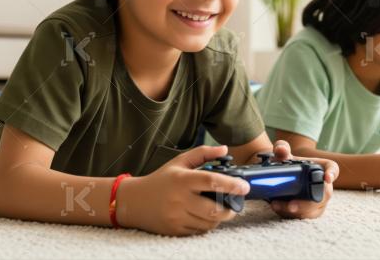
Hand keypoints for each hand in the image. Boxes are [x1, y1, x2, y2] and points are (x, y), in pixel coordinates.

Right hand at [115, 145, 248, 235]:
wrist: (134, 201)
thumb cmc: (161, 179)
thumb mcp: (179, 161)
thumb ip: (203, 153)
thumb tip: (224, 149)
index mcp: (182, 179)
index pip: (211, 182)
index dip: (232, 185)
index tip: (245, 187)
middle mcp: (180, 199)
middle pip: (214, 209)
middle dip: (230, 208)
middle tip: (235, 203)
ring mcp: (177, 216)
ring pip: (209, 222)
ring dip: (219, 218)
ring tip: (219, 209)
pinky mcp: (175, 230)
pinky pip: (199, 230)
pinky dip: (207, 225)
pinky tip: (205, 216)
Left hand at [268, 140, 337, 218]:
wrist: (282, 178)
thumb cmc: (287, 164)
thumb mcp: (283, 156)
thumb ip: (281, 149)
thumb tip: (281, 149)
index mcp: (322, 168)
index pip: (333, 169)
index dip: (332, 173)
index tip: (326, 177)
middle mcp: (324, 186)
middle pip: (324, 196)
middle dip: (309, 202)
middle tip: (292, 204)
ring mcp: (319, 201)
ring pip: (313, 210)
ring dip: (297, 211)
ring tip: (277, 205)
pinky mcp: (310, 212)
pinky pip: (304, 217)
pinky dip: (290, 215)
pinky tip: (278, 208)